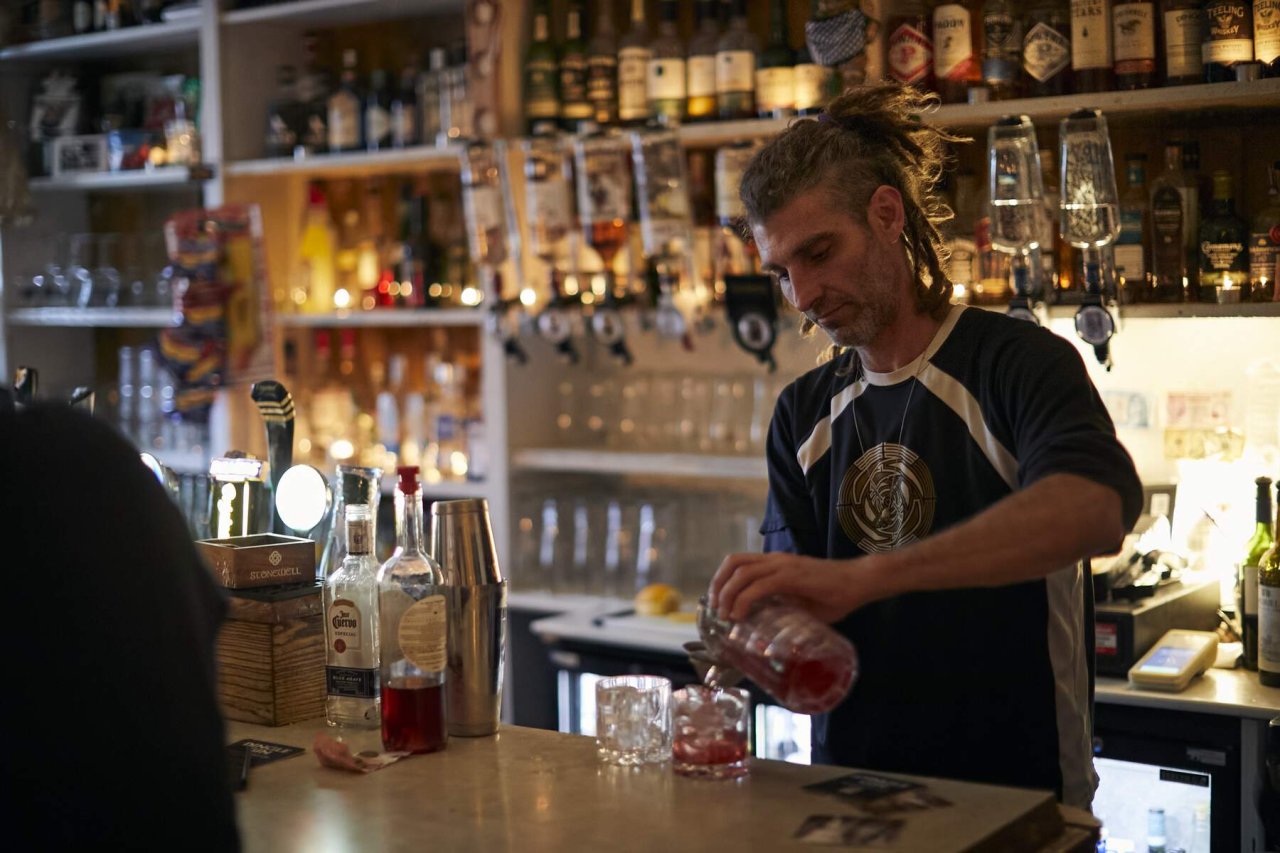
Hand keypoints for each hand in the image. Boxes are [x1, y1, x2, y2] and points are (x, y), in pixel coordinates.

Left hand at [709, 552, 865, 623]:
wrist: (860, 582)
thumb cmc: (835, 594)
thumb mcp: (802, 604)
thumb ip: (784, 610)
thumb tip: (767, 632)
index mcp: (775, 564)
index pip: (738, 562)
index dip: (722, 580)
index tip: (716, 603)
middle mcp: (775, 560)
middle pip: (733, 563)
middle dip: (718, 586)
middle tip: (715, 610)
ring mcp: (783, 566)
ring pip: (742, 572)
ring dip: (727, 594)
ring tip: (725, 615)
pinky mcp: (792, 576)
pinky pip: (760, 585)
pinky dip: (744, 600)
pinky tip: (739, 615)